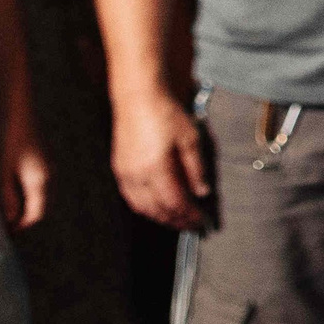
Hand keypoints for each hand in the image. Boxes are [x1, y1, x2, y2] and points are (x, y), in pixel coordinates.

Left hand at [0, 115, 47, 231]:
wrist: (20, 114)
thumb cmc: (9, 141)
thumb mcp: (3, 171)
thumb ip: (7, 196)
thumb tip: (10, 218)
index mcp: (40, 181)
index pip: (37, 214)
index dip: (22, 225)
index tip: (7, 232)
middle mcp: (50, 176)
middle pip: (42, 207)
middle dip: (26, 218)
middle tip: (7, 224)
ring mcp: (50, 167)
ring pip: (42, 196)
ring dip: (28, 206)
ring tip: (9, 210)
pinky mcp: (46, 161)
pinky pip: (41, 186)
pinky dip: (31, 195)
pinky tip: (16, 191)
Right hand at [112, 88, 209, 229]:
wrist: (138, 96)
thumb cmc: (166, 114)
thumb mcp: (190, 139)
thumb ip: (196, 168)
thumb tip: (202, 192)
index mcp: (156, 169)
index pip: (175, 203)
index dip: (189, 216)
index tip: (203, 222)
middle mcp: (136, 176)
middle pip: (157, 210)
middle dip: (176, 221)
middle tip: (192, 227)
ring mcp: (125, 174)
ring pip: (142, 208)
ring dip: (160, 218)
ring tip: (177, 221)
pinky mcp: (119, 169)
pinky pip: (132, 198)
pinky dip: (146, 208)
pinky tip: (158, 207)